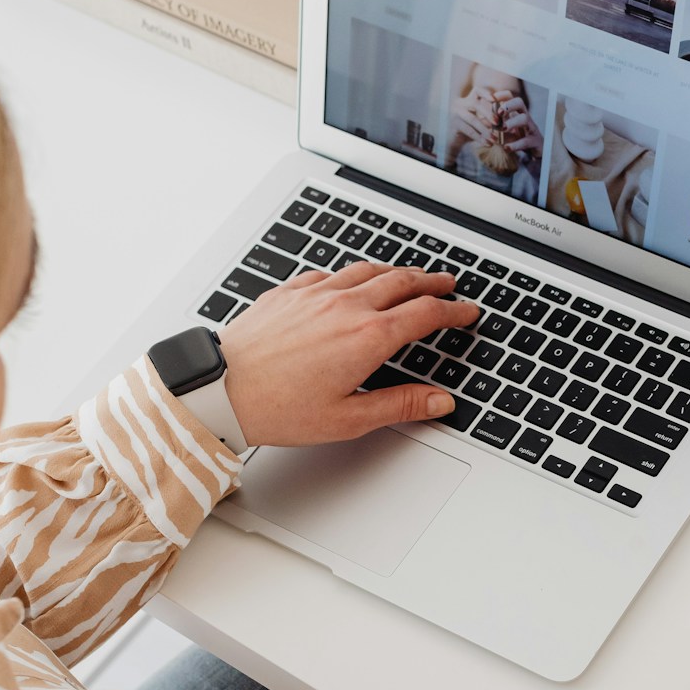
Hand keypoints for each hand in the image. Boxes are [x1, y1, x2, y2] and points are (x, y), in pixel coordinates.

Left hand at [218, 264, 477, 445]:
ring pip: (367, 271)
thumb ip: (400, 405)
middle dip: (431, 283)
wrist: (222, 389)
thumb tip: (439, 401)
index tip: (467, 312)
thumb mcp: (349, 419)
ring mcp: (316, 294)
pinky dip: (351, 274)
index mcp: (368, 337)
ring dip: (396, 272)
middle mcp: (346, 306)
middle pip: (403, 282)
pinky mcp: (289, 292)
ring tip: (409, 276)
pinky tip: (350, 281)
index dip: (453, 312)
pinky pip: (329, 274)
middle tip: (448, 285)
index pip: (426, 314)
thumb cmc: (279, 408)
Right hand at [450, 89, 498, 145]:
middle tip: (498, 123)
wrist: (454, 142)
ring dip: (485, 130)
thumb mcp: (480, 122)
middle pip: (475, 104)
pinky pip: (469, 131)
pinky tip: (488, 144)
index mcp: (467, 100)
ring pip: (473, 119)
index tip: (494, 100)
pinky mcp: (454, 125)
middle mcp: (460, 104)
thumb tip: (503, 120)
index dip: (486, 93)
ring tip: (495, 139)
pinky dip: (480, 138)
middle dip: (488, 113)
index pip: (477, 91)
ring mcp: (455, 114)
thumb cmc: (470, 130)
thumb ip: (488, 119)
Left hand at [492, 95, 541, 153]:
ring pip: (525, 119)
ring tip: (503, 128)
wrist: (537, 153)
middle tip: (498, 112)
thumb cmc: (518, 139)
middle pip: (519, 102)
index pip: (511, 97)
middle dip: (508, 105)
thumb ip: (494, 124)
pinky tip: (506, 148)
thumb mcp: (506, 130)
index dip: (501, 95)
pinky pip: (526, 141)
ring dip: (512, 122)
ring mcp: (531, 129)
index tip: (491, 99)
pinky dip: (515, 144)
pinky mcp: (535, 142)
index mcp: (517, 113)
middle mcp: (525, 117)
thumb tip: (479, 119)